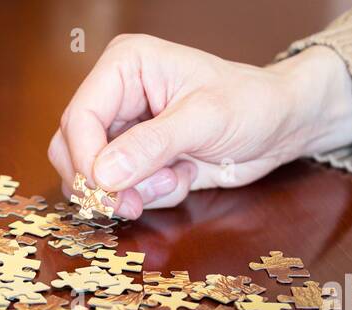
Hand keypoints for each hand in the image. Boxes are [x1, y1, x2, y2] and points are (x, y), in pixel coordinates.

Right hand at [49, 34, 351, 215]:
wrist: (280, 125)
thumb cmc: (252, 104)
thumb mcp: (205, 120)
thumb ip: (152, 145)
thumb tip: (103, 173)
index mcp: (126, 66)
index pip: (79, 117)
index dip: (86, 160)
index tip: (107, 191)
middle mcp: (116, 95)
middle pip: (71, 149)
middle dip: (104, 182)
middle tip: (136, 201)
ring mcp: (122, 129)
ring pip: (90, 176)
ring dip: (128, 192)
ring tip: (174, 180)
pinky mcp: (133, 158)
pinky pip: (116, 190)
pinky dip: (145, 197)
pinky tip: (180, 179)